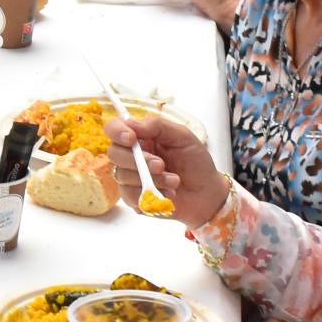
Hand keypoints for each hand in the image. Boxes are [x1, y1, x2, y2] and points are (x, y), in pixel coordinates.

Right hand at [104, 110, 229, 228]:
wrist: (207, 193)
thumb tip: (131, 124)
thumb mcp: (183, 137)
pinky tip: (168, 193)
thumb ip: (158, 126)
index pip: (114, 128)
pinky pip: (129, 196)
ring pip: (123, 176)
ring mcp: (131, 178)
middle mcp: (131, 156)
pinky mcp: (134, 198)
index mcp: (141, 137)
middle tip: (161, 165)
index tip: (131, 138)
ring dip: (151, 179)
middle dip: (138, 160)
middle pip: (114, 153)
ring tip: (174, 181)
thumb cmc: (196, 163)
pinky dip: (151, 194)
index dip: (117, 131)